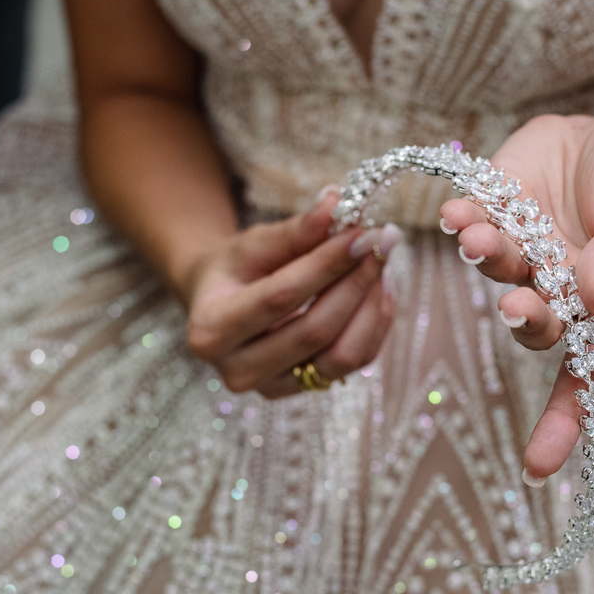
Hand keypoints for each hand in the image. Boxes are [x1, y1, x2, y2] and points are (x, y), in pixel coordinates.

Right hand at [184, 193, 401, 397]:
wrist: (221, 306)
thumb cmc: (235, 270)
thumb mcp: (253, 244)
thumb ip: (295, 230)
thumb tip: (336, 203)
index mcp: (212, 330)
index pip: (282, 296)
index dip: (327, 264)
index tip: (361, 233)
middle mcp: (238, 371)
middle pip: (315, 331)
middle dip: (355, 283)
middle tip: (380, 243)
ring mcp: (272, 388)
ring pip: (341, 356)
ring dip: (371, 308)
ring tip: (382, 266)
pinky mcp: (303, 391)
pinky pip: (354, 364)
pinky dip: (375, 325)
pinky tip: (380, 290)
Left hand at [440, 115, 593, 478]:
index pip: (583, 374)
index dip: (563, 423)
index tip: (537, 468)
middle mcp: (552, 288)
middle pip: (535, 325)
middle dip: (525, 319)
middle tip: (517, 306)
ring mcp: (518, 252)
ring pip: (498, 273)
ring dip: (487, 261)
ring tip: (478, 238)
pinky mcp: (490, 213)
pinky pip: (470, 225)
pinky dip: (460, 221)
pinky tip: (453, 214)